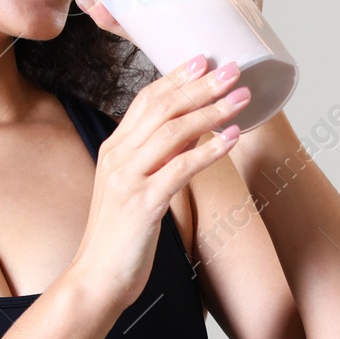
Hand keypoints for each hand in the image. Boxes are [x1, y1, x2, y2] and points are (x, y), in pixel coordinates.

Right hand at [65, 53, 252, 311]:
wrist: (97, 279)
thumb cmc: (121, 237)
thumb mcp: (135, 188)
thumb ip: (157, 158)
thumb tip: (192, 132)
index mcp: (114, 149)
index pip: (145, 100)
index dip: (176, 77)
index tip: (204, 58)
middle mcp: (117, 157)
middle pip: (162, 108)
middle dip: (200, 86)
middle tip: (233, 69)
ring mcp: (128, 179)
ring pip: (173, 132)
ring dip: (211, 111)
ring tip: (242, 98)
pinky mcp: (142, 204)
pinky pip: (180, 168)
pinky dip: (208, 150)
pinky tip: (232, 139)